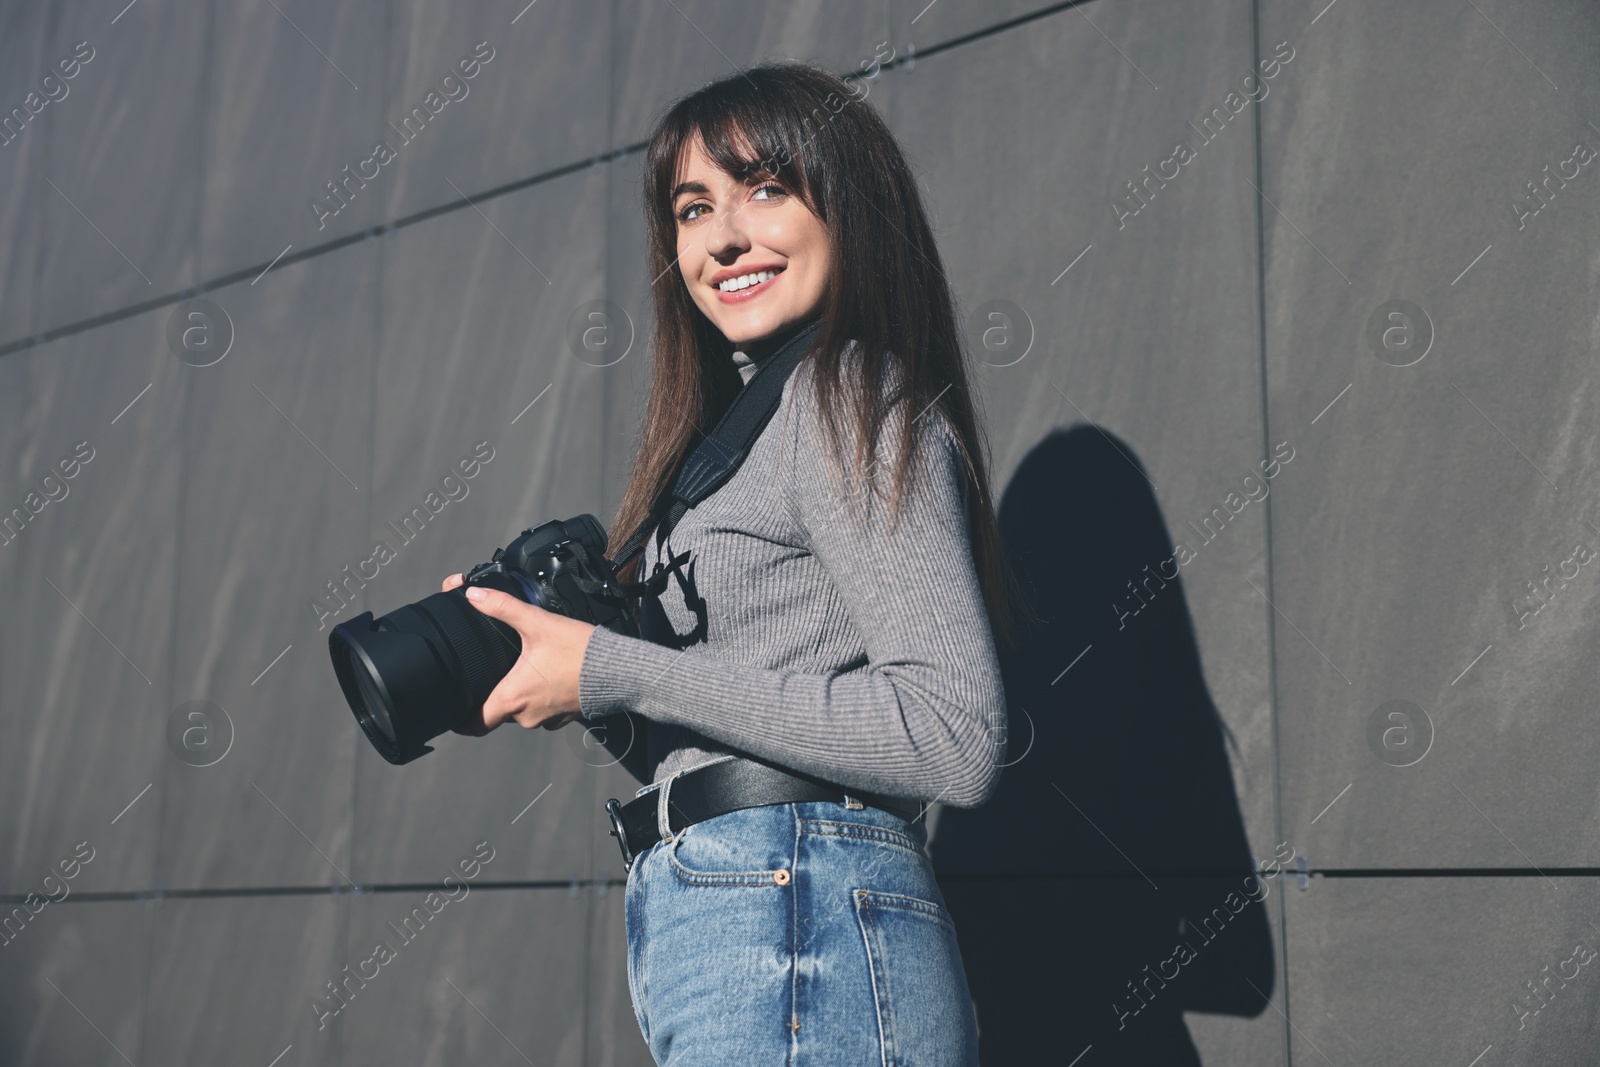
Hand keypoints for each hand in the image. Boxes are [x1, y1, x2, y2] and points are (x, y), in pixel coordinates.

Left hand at [441, 572, 595, 731]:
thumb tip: (473, 594)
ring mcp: (547, 719)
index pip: (474, 723)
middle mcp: (526, 715)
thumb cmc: (579, 651)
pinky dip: (542, 695)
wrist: (620, 670)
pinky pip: (543, 710)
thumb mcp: (537, 623)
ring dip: (521, 693)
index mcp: (512, 698)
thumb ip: (502, 607)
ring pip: (521, 710)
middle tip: (497, 670)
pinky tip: (549, 674)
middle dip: (496, 692)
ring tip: (527, 667)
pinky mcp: (564, 716)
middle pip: (498, 711)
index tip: (456, 706)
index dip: (461, 718)